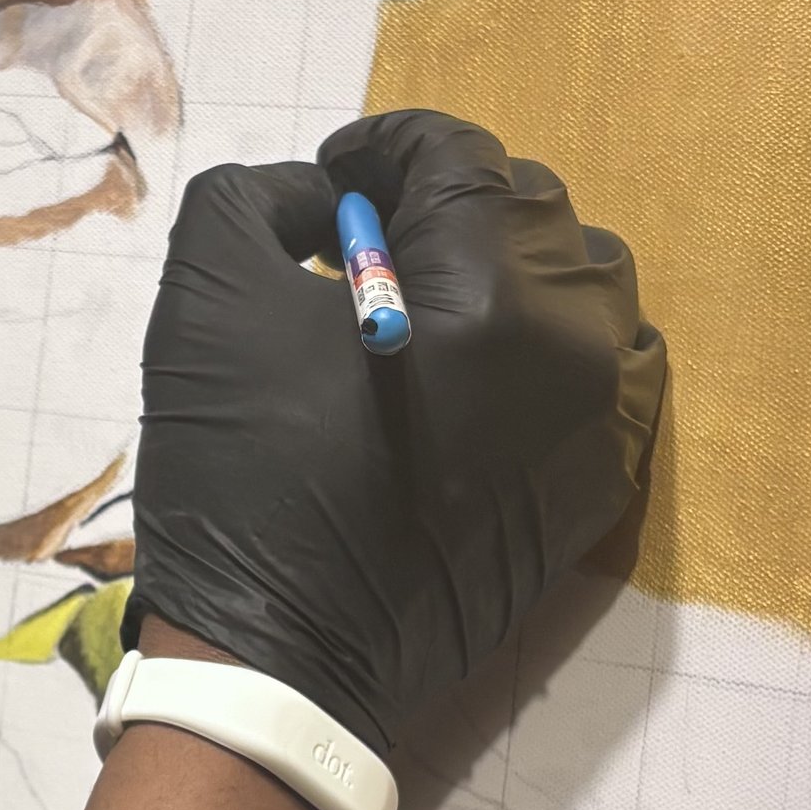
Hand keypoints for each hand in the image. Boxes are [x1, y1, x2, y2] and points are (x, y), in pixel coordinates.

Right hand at [126, 108, 665, 754]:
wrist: (282, 663)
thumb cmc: (239, 478)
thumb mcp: (207, 300)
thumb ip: (257, 201)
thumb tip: (322, 196)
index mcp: (487, 295)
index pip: (460, 157)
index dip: (386, 147)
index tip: (333, 178)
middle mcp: (573, 350)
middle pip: (533, 211)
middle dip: (448, 204)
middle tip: (370, 240)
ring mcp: (599, 425)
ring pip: (587, 287)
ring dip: (511, 270)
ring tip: (430, 308)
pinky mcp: (596, 489)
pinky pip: (603, 376)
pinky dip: (546, 350)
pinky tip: (470, 379)